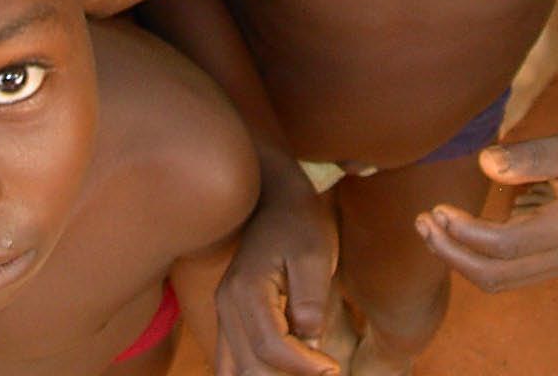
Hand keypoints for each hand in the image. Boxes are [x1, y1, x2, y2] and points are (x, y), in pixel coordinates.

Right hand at [215, 182, 341, 375]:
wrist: (277, 198)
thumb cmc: (300, 223)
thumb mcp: (314, 256)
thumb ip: (310, 299)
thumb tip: (310, 342)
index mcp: (246, 290)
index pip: (270, 347)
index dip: (303, 366)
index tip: (332, 368)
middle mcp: (227, 305)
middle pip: (249, 366)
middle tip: (323, 373)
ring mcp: (225, 312)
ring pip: (234, 369)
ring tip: (301, 372)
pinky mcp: (231, 316)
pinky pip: (232, 359)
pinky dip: (252, 372)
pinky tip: (276, 373)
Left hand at [416, 128, 557, 290]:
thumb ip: (530, 157)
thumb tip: (485, 164)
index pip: (504, 246)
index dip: (464, 232)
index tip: (436, 208)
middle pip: (497, 276)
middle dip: (453, 255)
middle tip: (421, 224)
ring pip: (502, 280)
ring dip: (462, 261)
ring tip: (430, 229)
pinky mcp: (557, 258)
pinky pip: (512, 272)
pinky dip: (480, 259)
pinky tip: (458, 233)